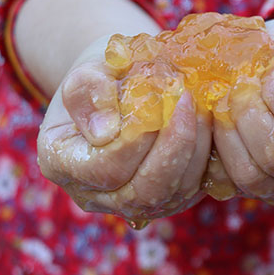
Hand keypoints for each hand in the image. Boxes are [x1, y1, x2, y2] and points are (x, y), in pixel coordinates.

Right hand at [37, 35, 211, 220]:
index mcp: (62, 164)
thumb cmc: (103, 73)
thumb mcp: (87, 70)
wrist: (123, 82)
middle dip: (174, 146)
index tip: (161, 98)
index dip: (137, 139)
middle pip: (144, 192)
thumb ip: (89, 94)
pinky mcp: (170, 199)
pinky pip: (196, 188)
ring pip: (175, 194)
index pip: (105, 169)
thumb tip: (105, 131)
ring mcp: (135, 203)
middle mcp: (96, 195)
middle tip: (188, 101)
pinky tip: (211, 123)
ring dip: (196, 148)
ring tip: (202, 106)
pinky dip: (208, 156)